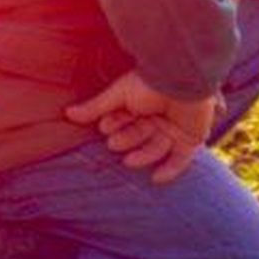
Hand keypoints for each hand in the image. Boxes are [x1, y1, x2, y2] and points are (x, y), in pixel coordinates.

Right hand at [63, 70, 222, 183]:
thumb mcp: (118, 95)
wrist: (183, 80)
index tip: (105, 125)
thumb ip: (96, 107)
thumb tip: (68, 113)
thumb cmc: (150, 82)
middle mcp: (158, 116)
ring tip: (130, 160)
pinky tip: (156, 178)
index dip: (114, 124)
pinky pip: (181, 159)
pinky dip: (170, 170)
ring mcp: (174, 127)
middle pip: (138, 136)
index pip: (125, 120)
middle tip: (115, 142)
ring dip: (142, 156)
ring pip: (156, 149)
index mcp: (141, 103)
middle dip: (126, 140)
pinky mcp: (191, 137)